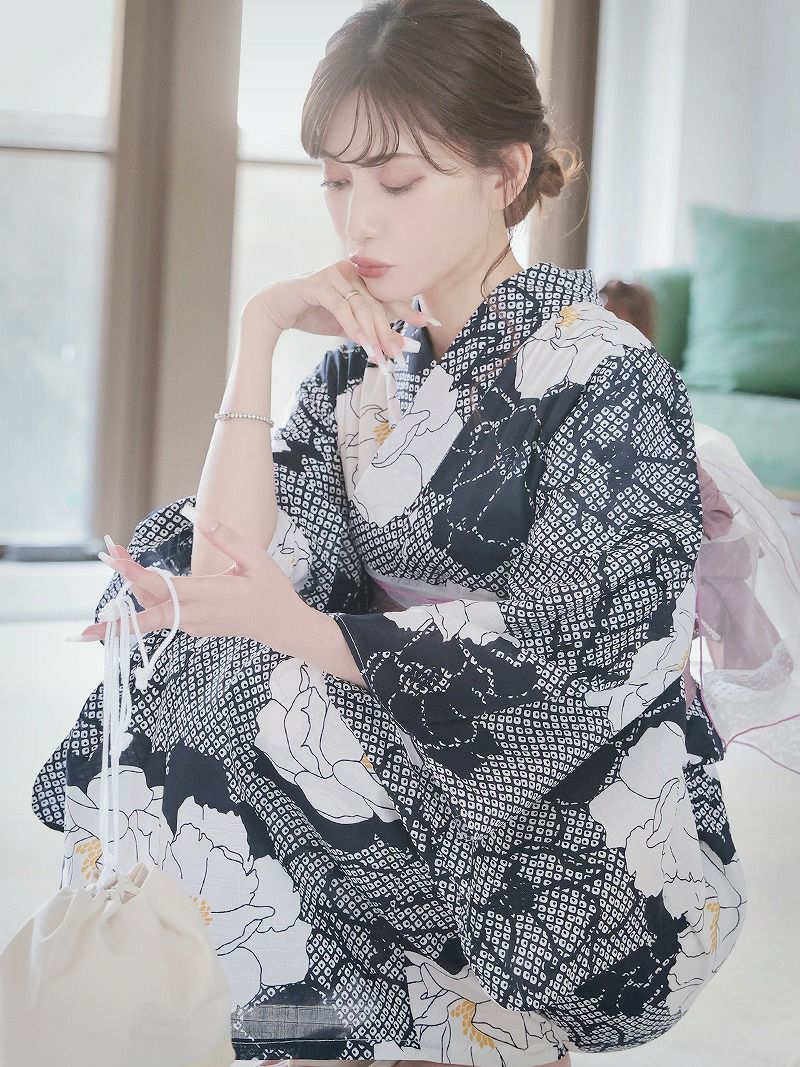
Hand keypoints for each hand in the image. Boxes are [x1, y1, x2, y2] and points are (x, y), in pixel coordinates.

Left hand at [76, 508, 311, 650]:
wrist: (282, 626)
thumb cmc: (271, 591)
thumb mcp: (256, 559)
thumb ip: (227, 538)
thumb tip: (199, 516)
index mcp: (208, 596)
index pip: (162, 587)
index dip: (133, 573)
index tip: (113, 559)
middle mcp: (194, 615)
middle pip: (145, 612)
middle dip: (116, 603)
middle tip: (101, 567)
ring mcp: (192, 625)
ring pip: (151, 610)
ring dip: (132, 587)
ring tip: (119, 556)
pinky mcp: (193, 628)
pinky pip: (163, 613)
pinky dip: (148, 595)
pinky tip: (142, 574)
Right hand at [241, 258, 436, 365]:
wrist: (276, 308)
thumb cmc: (313, 314)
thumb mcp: (347, 325)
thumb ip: (369, 331)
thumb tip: (396, 347)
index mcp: (359, 277)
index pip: (388, 296)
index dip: (408, 310)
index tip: (428, 323)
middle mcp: (350, 271)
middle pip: (376, 304)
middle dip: (388, 331)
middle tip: (398, 353)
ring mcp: (333, 274)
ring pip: (361, 306)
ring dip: (372, 333)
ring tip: (379, 355)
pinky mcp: (317, 284)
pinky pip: (341, 307)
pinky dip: (352, 326)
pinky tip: (361, 342)